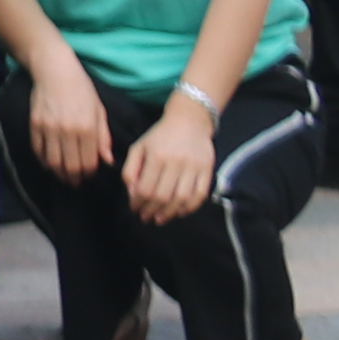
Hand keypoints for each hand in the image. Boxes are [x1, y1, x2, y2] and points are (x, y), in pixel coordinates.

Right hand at [26, 59, 114, 187]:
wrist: (55, 71)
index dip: (89, 173)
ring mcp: (50, 127)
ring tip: (63, 176)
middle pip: (71, 166)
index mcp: (87, 127)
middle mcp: (68, 130)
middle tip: (76, 182)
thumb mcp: (99, 111)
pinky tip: (50, 163)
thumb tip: (107, 160)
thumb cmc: (82, 90)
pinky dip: (44, 161)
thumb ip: (103, 137)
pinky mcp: (35, 124)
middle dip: (74, 178)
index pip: (89, 162)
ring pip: (53, 162)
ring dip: (59, 173)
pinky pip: (38, 150)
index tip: (88, 176)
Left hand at [124, 91, 220, 223]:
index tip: (134, 208)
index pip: (145, 188)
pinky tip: (179, 212)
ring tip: (160, 219)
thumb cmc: (160, 136)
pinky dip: (190, 207)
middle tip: (145, 217)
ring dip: (169, 213)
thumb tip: (132, 193)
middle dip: (151, 210)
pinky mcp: (207, 170)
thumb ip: (131, 169)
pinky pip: (200, 195)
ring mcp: (194, 167)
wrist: (189, 121)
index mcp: (157, 156)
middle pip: (163, 196)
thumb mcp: (139, 147)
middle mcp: (176, 162)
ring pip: (181, 198)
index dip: (138, 202)